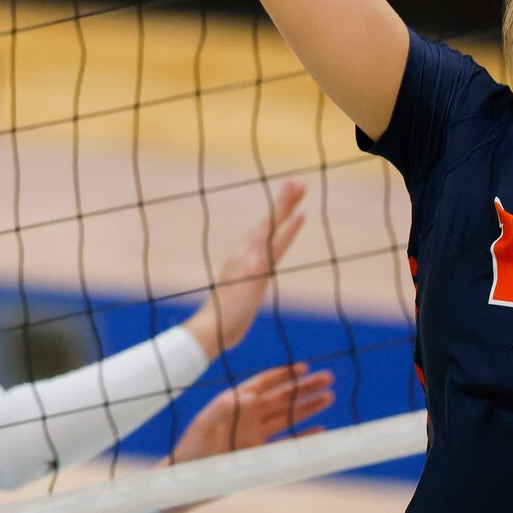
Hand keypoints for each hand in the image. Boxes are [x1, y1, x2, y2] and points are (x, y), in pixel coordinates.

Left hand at [163, 362, 335, 512]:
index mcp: (235, 404)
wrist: (185, 481)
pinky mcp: (258, 454)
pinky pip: (285, 442)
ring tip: (329, 397)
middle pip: (282, 397)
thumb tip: (251, 395)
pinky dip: (302, 436)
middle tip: (328, 378)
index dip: (283, 375)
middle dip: (304, 388)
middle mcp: (248, 416)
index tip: (303, 367)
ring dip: (307, 407)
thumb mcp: (203, 425)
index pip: (264, 384)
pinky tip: (319, 430)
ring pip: (287, 417)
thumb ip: (224, 408)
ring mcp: (254, 435)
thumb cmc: (191, 450)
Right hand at [184, 180, 306, 361]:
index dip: (275, 218)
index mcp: (239, 261)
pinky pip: (276, 243)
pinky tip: (301, 215)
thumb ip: (242, 292)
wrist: (212, 330)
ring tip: (299, 186)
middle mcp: (244, 254)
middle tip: (297, 182)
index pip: (261, 234)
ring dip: (286, 205)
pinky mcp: (257, 268)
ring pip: (272, 226)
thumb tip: (245, 296)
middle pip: (268, 223)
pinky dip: (289, 228)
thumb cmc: (221, 324)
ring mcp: (250, 259)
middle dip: (283, 202)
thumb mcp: (234, 302)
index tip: (288, 202)